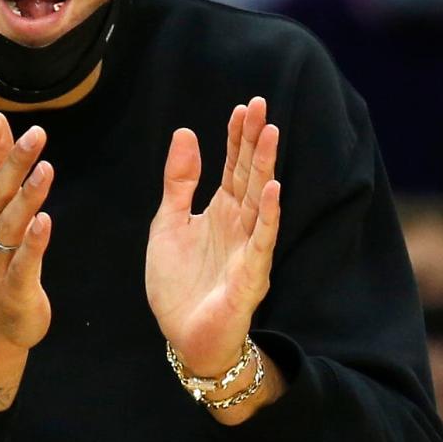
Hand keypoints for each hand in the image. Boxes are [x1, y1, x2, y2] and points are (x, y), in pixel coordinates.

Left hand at [145, 96, 280, 378]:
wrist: (183, 336)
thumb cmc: (178, 284)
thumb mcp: (168, 224)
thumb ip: (178, 182)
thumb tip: (185, 132)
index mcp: (220, 212)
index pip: (233, 166)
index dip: (236, 137)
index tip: (242, 106)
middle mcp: (239, 225)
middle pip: (250, 175)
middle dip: (255, 141)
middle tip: (260, 105)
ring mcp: (248, 248)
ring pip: (260, 200)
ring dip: (266, 167)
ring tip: (271, 133)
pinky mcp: (250, 275)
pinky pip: (263, 241)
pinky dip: (270, 216)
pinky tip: (274, 190)